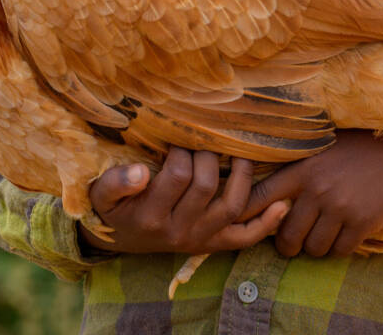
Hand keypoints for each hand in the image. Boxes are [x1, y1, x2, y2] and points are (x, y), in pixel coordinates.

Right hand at [80, 148, 289, 254]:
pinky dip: (266, 223)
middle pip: (205, 186)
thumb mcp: (101, 195)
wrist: (117, 238)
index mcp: (151, 215)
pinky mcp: (212, 245)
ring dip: (241, 176)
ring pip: (231, 206)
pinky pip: (244, 238)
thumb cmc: (112, 208)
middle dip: (207, 154)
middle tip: (204, 139)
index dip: (181, 150)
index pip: (177, 174)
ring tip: (240, 152)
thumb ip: (115, 182)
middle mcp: (179, 231)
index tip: (178, 137)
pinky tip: (281, 203)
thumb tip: (141, 171)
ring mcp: (199, 239)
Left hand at [239, 131, 382, 258]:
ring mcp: (339, 208)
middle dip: (287, 244)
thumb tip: (259, 180)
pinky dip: (338, 249)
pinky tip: (341, 235)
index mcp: (302, 170)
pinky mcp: (361, 223)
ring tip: (320, 235)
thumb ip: (295, 166)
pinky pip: (339, 251)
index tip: (236, 223)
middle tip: (293, 241)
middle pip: (286, 236)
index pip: (260, 196)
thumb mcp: (320, 147)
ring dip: (315, 247)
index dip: (245, 214)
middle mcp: (317, 190)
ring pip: (313, 248)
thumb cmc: (356, 149)